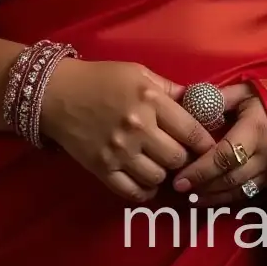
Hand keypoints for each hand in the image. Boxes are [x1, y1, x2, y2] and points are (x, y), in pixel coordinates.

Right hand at [39, 59, 216, 203]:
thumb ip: (169, 88)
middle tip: (180, 152)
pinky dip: (145, 190)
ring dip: (163, 172)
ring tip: (160, 163)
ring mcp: (119, 151)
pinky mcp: (102, 169)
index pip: (191, 130)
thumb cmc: (102, 78)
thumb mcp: (139, 73)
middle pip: (177, 158)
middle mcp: (138, 127)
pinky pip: (133, 192)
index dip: (205, 142)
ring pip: (158, 177)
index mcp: (150, 100)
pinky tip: (146, 178)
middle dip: (183, 156)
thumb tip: (199, 100)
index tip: (208, 146)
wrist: (58, 93)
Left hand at [172, 83, 266, 204]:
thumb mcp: (247, 92)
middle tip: (178, 189)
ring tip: (191, 197)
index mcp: (254, 130)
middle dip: (203, 186)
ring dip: (213, 196)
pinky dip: (228, 198)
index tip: (179, 178)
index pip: (223, 156)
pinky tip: (212, 198)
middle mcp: (264, 155)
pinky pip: (249, 193)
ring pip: (239, 190)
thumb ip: (220, 98)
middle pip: (229, 177)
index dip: (200, 170)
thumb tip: (190, 101)